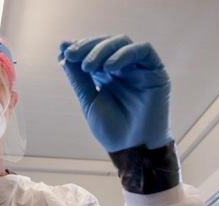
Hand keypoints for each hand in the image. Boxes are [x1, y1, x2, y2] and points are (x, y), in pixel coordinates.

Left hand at [59, 35, 171, 151]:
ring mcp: (139, 69)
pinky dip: (124, 53)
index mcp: (107, 75)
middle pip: (106, 43)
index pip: (94, 51)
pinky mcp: (155, 71)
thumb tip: (63, 49)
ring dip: (102, 49)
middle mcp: (124, 68)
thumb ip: (78, 77)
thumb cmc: (112, 130)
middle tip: (72, 56)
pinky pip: (143, 50)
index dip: (79, 48)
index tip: (63, 52)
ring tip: (88, 66)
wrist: (133, 150)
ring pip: (122, 42)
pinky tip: (109, 67)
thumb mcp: (89, 100)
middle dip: (87, 47)